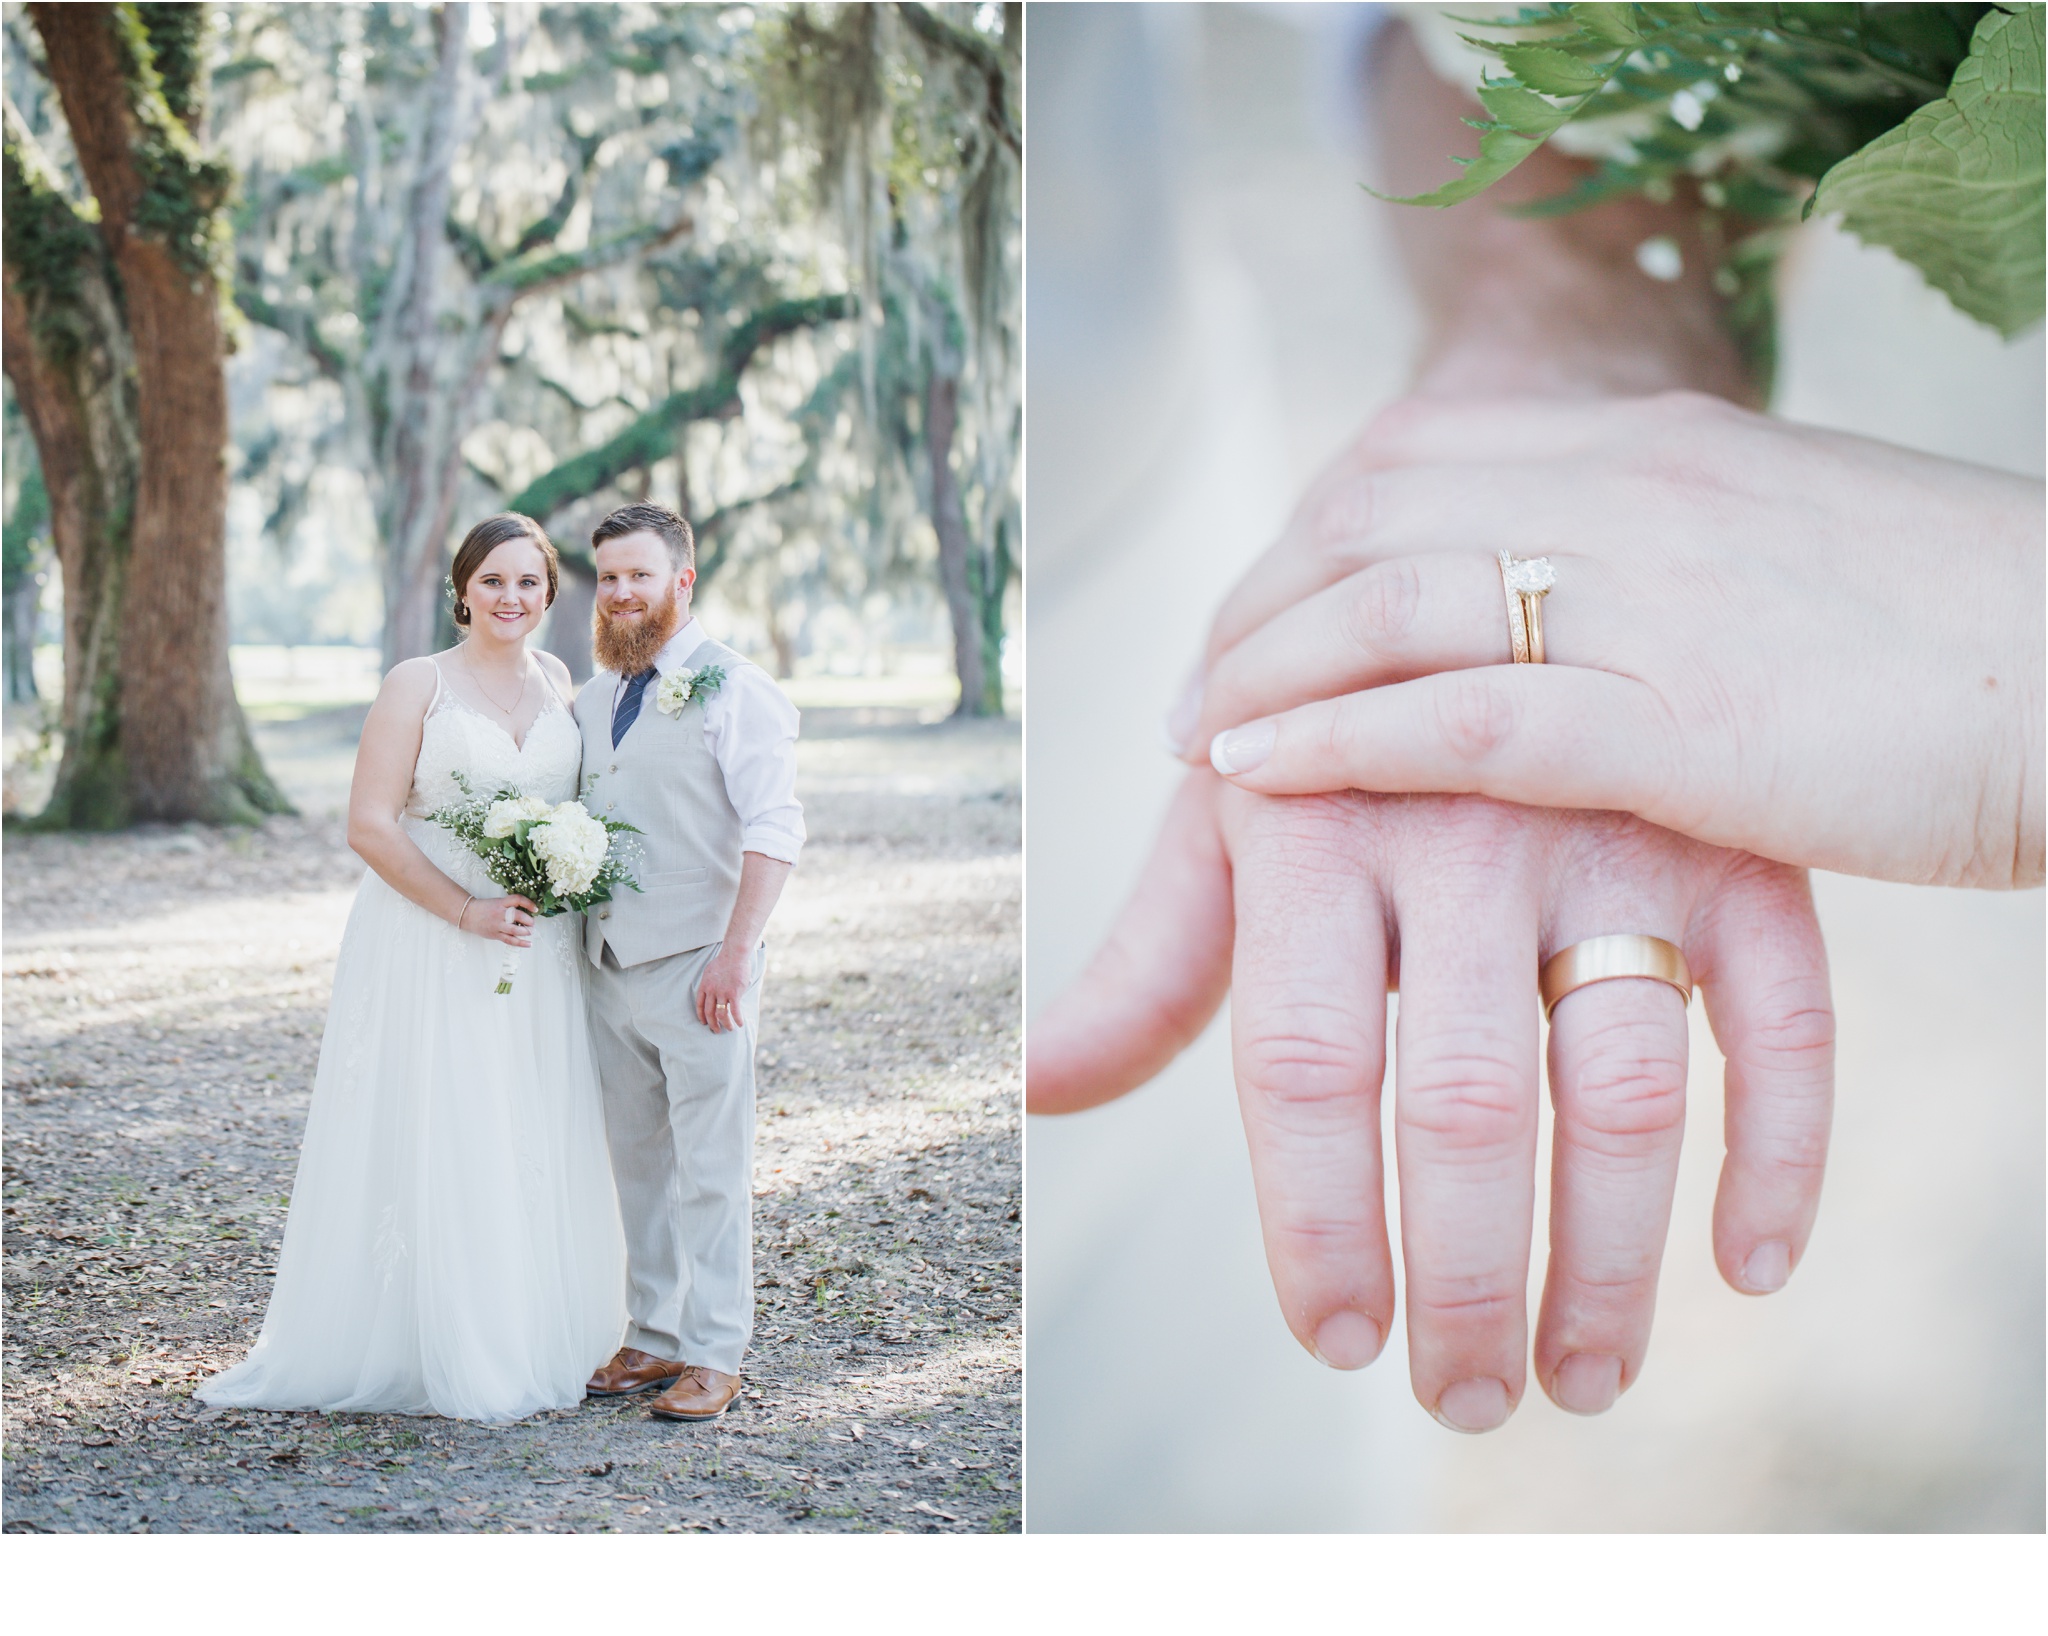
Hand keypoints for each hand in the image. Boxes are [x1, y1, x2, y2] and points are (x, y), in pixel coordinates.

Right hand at [464, 894, 537, 947]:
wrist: (468, 914)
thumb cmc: (486, 908)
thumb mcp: (498, 902)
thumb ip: (510, 906)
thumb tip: (528, 912)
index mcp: (501, 903)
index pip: (517, 899)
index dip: (528, 903)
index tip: (535, 908)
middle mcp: (500, 913)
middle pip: (517, 916)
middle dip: (528, 920)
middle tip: (532, 923)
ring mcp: (497, 925)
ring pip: (514, 930)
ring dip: (525, 932)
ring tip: (530, 931)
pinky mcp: (495, 935)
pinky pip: (509, 940)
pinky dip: (520, 943)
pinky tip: (528, 944)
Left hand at [697, 944, 750, 1031]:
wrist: (734, 955)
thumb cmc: (724, 961)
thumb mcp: (710, 971)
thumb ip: (709, 983)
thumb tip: (712, 991)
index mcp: (704, 986)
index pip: (700, 1005)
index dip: (701, 1016)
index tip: (704, 1023)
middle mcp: (712, 991)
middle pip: (709, 1013)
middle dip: (712, 1024)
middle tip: (716, 1030)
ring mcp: (722, 993)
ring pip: (721, 1014)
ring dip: (725, 1024)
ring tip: (729, 1028)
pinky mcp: (734, 993)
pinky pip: (735, 1011)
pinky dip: (737, 1019)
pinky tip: (740, 1024)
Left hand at [1028, 771, 1834, 1426]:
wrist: (1499, 567)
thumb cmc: (1336, 737)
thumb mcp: (1233, 827)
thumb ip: (1152, 966)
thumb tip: (1036, 1087)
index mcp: (1315, 826)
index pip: (1304, 1065)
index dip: (1318, 1224)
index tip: (1335, 1342)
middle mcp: (1463, 827)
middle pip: (1465, 1102)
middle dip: (1462, 1282)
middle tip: (1466, 1399)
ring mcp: (1614, 831)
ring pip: (1627, 1086)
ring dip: (1608, 1262)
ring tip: (1581, 1375)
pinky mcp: (1739, 843)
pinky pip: (1787, 1020)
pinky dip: (1782, 1158)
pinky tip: (1748, 1270)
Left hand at [1184, 392, 2044, 888]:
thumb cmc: (1950, 640)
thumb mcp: (1771, 558)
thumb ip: (1647, 561)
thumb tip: (1546, 609)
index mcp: (1654, 445)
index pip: (1411, 458)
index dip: (1302, 541)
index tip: (1249, 619)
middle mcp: (1635, 493)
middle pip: (1373, 514)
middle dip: (1258, 604)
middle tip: (1195, 696)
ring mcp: (1657, 597)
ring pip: (1393, 600)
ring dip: (1268, 669)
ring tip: (1199, 741)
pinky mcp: (1687, 719)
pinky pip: (1465, 715)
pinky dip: (1340, 739)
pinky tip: (1260, 774)